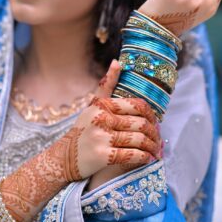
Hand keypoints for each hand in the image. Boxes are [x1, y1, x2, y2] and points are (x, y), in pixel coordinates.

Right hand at [60, 60, 160, 180]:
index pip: (137, 106)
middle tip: (158, 141)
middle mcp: (102, 118)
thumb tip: (118, 62)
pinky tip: (147, 159)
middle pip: (141, 124)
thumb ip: (106, 86)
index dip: (152, 116)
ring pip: (139, 140)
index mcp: (103, 105)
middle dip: (154, 134)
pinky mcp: (103, 156)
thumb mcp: (92, 106)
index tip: (156, 124)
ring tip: (154, 151)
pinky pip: (133, 155)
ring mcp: (102, 137)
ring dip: (152, 147)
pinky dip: (145, 158)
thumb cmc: (82, 131)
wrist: (63, 158)